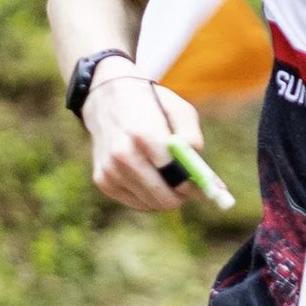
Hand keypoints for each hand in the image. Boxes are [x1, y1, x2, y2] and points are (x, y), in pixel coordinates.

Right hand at [83, 64, 205, 212]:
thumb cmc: (152, 107)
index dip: (192, 184)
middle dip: (180, 196)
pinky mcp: (102, 180)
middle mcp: (123, 154)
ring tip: (167, 176)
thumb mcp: (179, 110)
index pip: (174, 173)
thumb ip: (192, 138)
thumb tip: (202, 173)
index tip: (203, 188)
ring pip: (151, 204)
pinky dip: (147, 196)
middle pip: (162, 196)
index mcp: (144, 134)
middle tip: (188, 188)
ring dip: (164, 196)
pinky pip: (136, 203)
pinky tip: (148, 177)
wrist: (108, 101)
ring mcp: (110, 170)